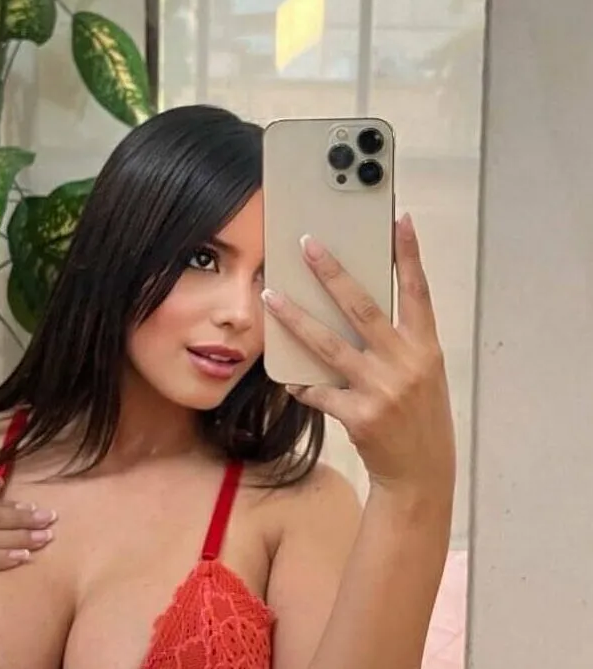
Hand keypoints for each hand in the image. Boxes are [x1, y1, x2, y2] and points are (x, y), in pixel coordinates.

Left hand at [261, 213, 454, 502]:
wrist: (422, 475)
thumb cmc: (419, 417)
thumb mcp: (421, 373)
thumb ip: (396, 341)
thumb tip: (351, 307)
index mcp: (424, 347)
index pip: (418, 291)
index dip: (410, 254)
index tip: (399, 219)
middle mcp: (405, 363)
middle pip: (362, 307)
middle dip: (332, 273)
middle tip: (307, 244)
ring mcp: (382, 389)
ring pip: (328, 344)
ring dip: (295, 318)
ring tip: (270, 296)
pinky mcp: (359, 414)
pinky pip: (318, 390)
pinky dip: (302, 383)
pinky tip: (289, 379)